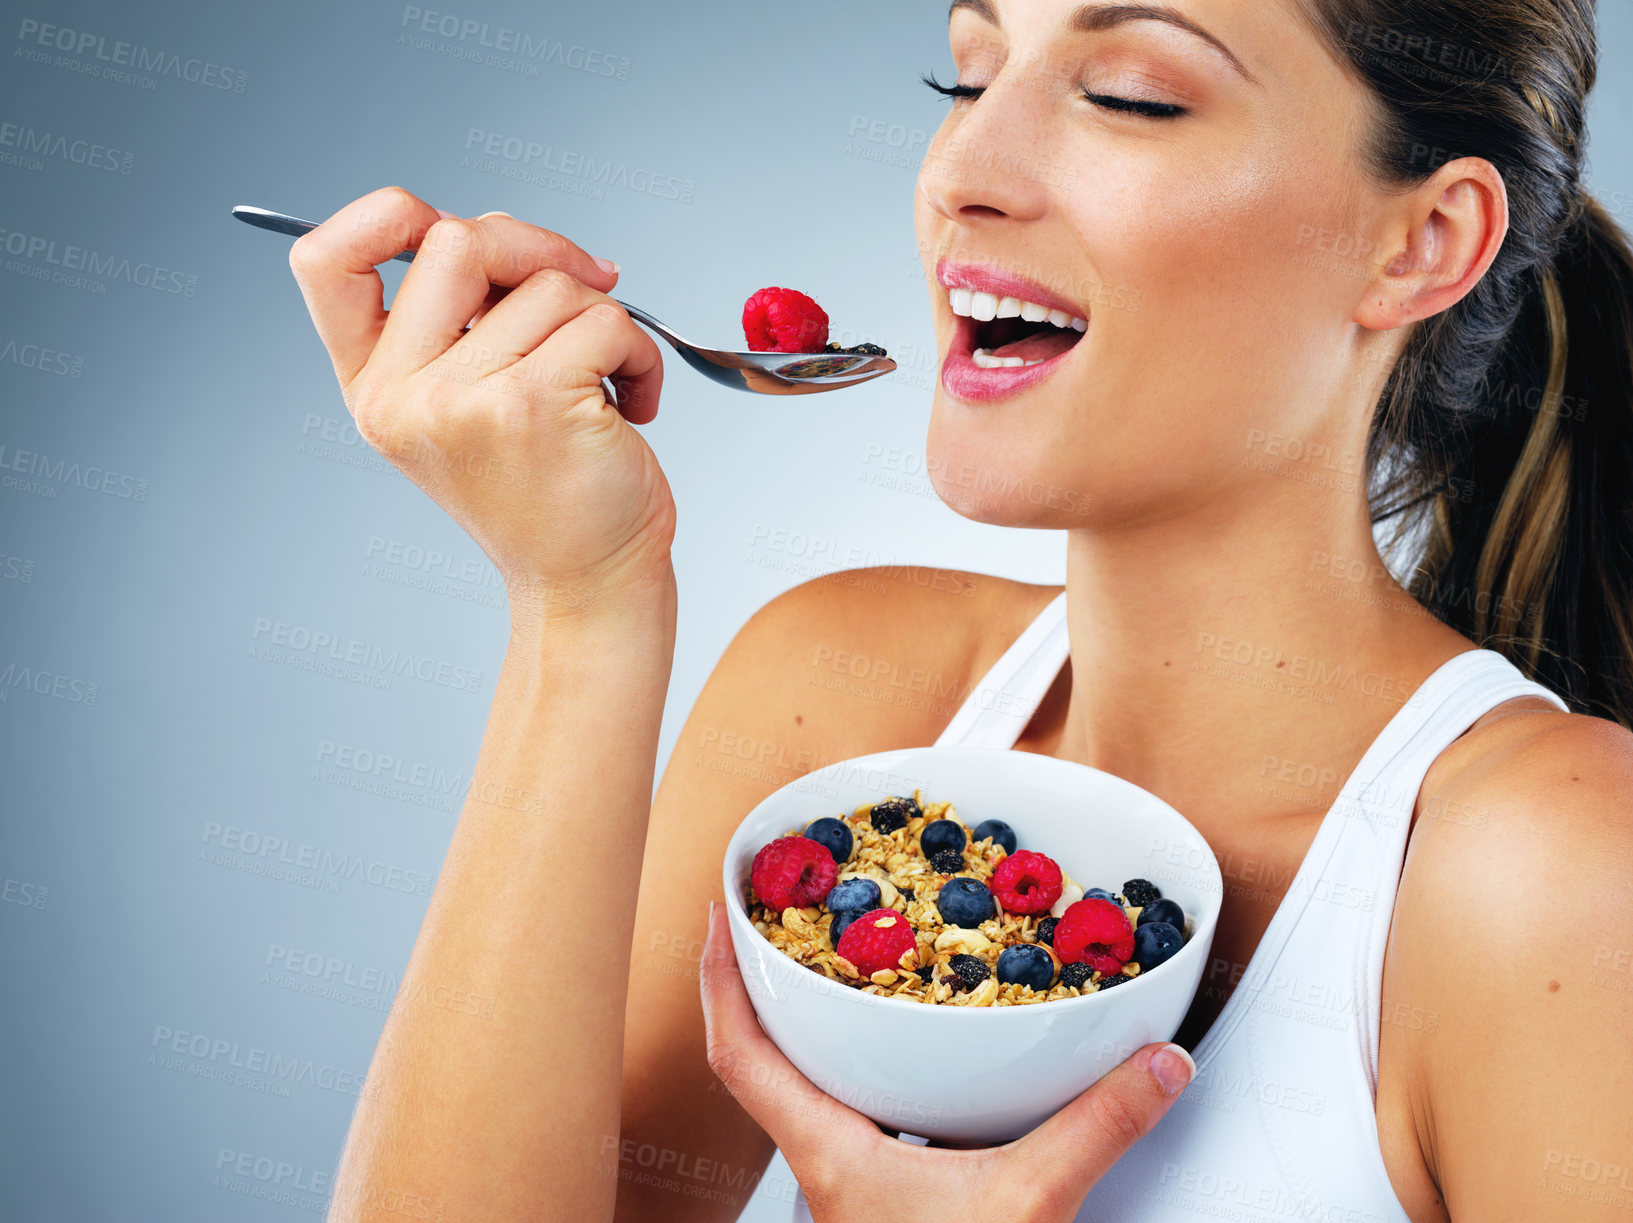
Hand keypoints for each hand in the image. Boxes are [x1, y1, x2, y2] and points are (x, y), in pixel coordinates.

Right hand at [287, 187, 673, 621]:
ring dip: (604, 319)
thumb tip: (509, 233)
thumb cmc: (548, 491)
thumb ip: (462, 320)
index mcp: (376, 386)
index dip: (381, 217)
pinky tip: (631, 402)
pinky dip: (639, 354)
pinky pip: (604, 321)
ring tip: (608, 381)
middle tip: (588, 283)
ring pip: (549, 283)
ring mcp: (463, 401)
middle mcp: (404, 395)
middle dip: (538, 246)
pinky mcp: (534, 404)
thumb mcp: (470, 406)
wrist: (588, 582)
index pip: (325, 262)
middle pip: (455, 239)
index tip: (445, 225)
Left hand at [698, 903, 1194, 1221]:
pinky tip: (905, 1055)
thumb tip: (1158, 1063)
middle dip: (757, 987)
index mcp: (829, 1152)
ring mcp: (851, 1185)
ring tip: (830, 967)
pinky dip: (864, 1071)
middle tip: (773, 920)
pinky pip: (854, 1116)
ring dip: (807, 1029)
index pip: (739, 1053)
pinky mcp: (883, 1200)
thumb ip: (1097, 1128)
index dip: (720, 979)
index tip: (719, 914)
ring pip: (804, 1090)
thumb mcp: (1030, 1203)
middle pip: (758, 1061)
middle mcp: (826, 1164)